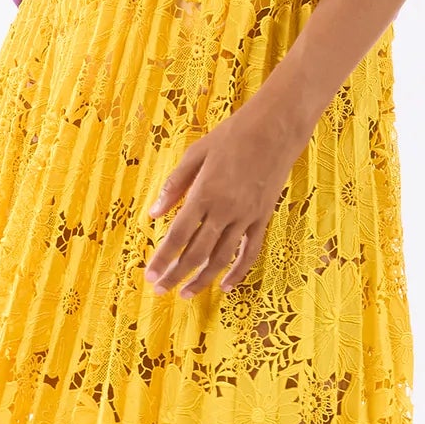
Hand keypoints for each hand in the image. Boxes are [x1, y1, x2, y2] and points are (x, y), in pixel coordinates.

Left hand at [143, 92, 302, 297]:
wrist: (275, 129)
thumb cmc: (231, 136)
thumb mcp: (195, 154)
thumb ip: (174, 186)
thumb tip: (154, 214)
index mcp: (204, 193)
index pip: (178, 235)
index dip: (162, 258)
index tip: (149, 275)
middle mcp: (225, 210)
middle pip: (197, 252)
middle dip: (176, 274)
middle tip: (160, 290)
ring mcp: (246, 216)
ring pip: (222, 258)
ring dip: (203, 279)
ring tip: (186, 294)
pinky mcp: (262, 218)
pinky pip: (250, 251)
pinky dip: (239, 271)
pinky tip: (226, 286)